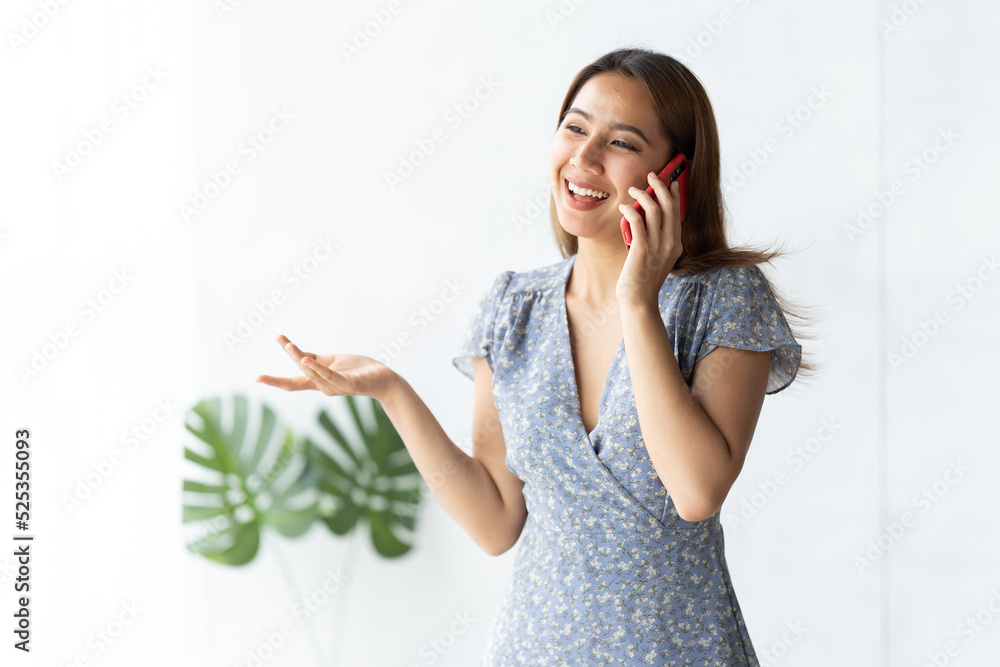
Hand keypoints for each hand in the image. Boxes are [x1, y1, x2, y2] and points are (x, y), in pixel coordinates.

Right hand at [255, 334, 399, 401]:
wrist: (384, 378)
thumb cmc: (359, 371)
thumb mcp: (333, 361)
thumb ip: (315, 359)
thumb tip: (296, 352)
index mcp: (319, 381)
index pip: (293, 382)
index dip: (275, 380)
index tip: (256, 378)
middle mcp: (324, 387)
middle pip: (298, 378)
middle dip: (280, 375)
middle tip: (260, 373)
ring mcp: (336, 387)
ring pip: (313, 373)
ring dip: (299, 358)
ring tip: (288, 345)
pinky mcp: (349, 384)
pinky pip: (331, 375)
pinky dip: (318, 368)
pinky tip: (307, 360)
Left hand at [616, 170, 683, 305]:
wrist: (639, 300)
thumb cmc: (643, 279)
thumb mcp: (656, 257)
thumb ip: (656, 239)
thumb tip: (645, 216)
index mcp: (676, 244)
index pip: (678, 212)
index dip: (675, 193)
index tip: (672, 180)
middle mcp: (670, 243)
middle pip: (669, 205)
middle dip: (661, 185)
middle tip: (651, 174)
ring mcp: (657, 246)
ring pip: (654, 209)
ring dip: (643, 194)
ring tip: (633, 189)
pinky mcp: (641, 249)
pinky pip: (637, 221)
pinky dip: (630, 210)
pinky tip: (623, 207)